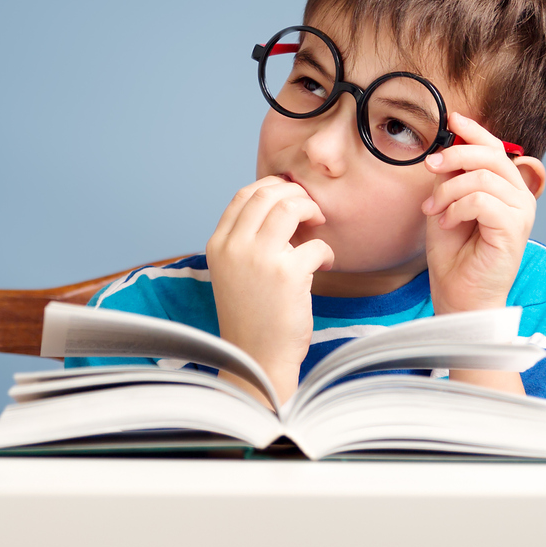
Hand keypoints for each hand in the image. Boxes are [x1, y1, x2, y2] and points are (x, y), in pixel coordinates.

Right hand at [206, 177, 335, 407]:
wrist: (256, 360)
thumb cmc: (251, 318)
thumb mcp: (233, 273)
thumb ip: (246, 241)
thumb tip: (281, 206)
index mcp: (218, 245)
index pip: (244, 195)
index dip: (272, 187)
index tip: (291, 196)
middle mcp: (234, 247)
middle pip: (268, 194)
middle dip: (296, 194)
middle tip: (311, 210)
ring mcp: (259, 258)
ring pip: (290, 206)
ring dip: (311, 209)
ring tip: (319, 226)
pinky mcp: (287, 274)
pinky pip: (316, 244)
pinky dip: (327, 252)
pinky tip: (326, 267)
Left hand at [422, 112, 538, 317]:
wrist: (459, 293)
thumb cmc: (455, 253)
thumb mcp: (447, 203)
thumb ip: (452, 176)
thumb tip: (446, 148)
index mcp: (506, 187)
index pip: (496, 148)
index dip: (474, 130)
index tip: (451, 119)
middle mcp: (519, 196)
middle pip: (492, 155)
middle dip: (455, 154)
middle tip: (430, 167)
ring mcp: (521, 212)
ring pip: (483, 177)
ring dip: (450, 190)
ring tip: (434, 209)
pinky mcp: (514, 229)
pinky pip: (482, 200)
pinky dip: (457, 207)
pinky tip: (448, 222)